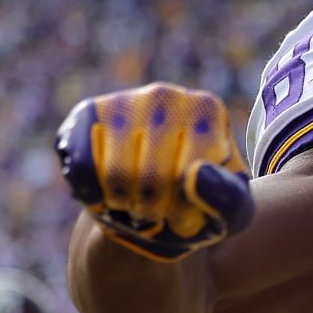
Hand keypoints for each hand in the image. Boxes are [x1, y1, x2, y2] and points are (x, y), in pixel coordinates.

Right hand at [56, 83, 254, 261]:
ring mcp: (123, 101)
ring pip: (117, 175)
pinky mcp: (87, 115)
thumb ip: (228, 200)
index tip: (189, 216)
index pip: (193, 174)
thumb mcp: (231, 212)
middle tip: (158, 213)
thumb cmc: (200, 204)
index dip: (186, 210)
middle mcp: (166, 96)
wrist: (153, 203)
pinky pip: (82, 167)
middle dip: (155, 210)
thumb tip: (196, 175)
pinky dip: (93, 196)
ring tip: (136, 203)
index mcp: (209, 110)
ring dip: (125, 205)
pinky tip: (106, 197)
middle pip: (154, 177)